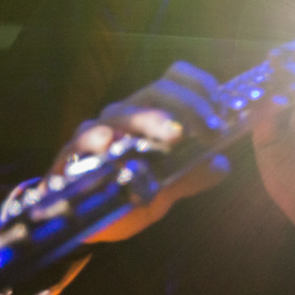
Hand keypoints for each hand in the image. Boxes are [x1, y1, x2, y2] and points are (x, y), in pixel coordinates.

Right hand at [49, 61, 229, 243]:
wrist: (87, 217)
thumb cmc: (132, 187)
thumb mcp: (170, 184)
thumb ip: (195, 172)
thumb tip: (220, 164)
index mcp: (152, 109)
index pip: (176, 78)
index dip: (200, 85)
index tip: (221, 108)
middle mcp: (126, 112)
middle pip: (157, 91)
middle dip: (188, 106)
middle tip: (210, 131)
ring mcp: (97, 130)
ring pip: (123, 114)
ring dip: (149, 120)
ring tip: (174, 133)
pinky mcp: (73, 154)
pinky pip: (82, 142)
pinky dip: (95, 140)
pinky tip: (108, 144)